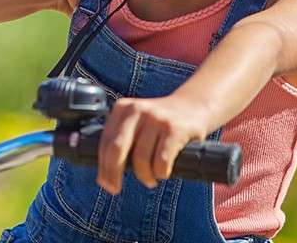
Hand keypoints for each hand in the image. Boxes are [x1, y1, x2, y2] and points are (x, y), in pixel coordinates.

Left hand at [96, 94, 213, 191]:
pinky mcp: (175, 129)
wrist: (193, 106)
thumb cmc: (159, 123)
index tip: (105, 183)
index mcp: (122, 108)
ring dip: (145, 176)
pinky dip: (161, 173)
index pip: (105, 142)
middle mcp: (137, 110)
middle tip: (115, 189)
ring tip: (150, 179)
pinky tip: (163, 172)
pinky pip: (162, 161)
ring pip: (141, 159)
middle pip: (117, 149)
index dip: (103, 166)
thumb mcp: (136, 122)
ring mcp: (156, 118)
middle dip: (113, 173)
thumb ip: (120, 142)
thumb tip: (104, 178)